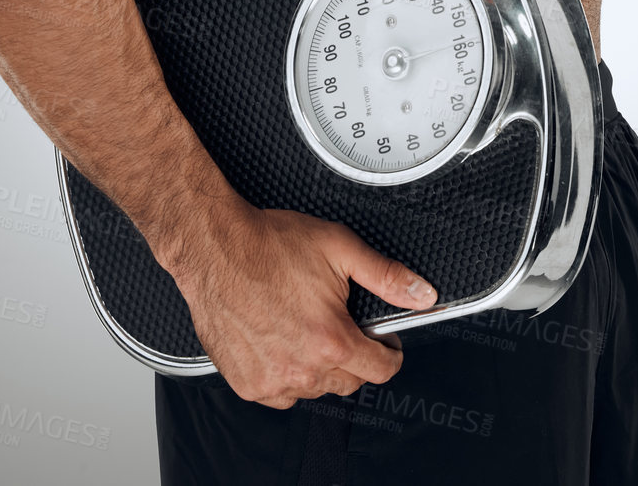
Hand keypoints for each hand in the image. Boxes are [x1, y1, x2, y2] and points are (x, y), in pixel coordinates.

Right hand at [168, 199, 436, 407]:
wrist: (215, 248)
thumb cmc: (270, 244)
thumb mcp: (339, 247)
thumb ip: (386, 275)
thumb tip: (422, 293)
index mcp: (331, 339)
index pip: (380, 370)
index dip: (390, 352)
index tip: (386, 342)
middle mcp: (303, 368)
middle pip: (349, 382)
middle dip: (355, 356)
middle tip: (340, 324)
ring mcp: (272, 380)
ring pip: (315, 389)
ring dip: (319, 366)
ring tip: (306, 327)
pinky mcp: (247, 384)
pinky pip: (281, 394)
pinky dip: (287, 375)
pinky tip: (282, 342)